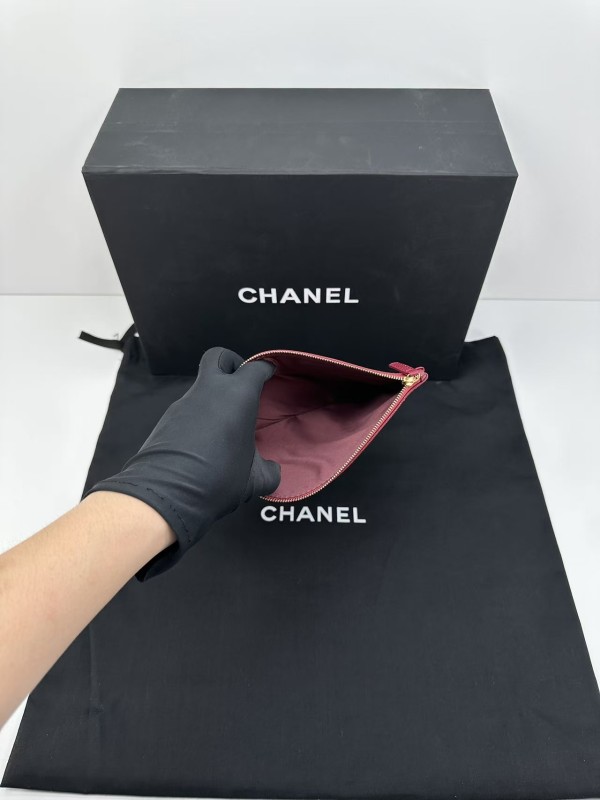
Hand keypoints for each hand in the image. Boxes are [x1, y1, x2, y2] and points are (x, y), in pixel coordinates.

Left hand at [84, 346, 280, 578]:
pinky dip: (199, 415)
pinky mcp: (166, 419)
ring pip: (201, 384)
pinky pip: (188, 407)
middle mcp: (209, 390)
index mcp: (237, 396)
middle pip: (218, 356)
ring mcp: (184, 402)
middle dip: (232, 363)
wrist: (166, 493)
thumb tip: (274, 471)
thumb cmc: (218, 479)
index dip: (265, 368)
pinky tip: (204, 441)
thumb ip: (270, 471)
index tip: (270, 374)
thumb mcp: (254, 480)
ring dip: (214, 395)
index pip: (255, 368)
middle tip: (241, 383)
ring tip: (224, 424)